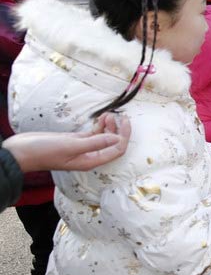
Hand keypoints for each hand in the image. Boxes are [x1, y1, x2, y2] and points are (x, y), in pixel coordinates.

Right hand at [3, 113, 130, 172]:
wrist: (22, 152)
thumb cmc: (43, 152)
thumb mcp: (71, 145)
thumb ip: (94, 142)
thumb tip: (116, 138)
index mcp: (91, 160)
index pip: (116, 150)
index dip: (124, 136)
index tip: (125, 121)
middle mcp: (90, 156)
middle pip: (113, 143)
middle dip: (119, 130)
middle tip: (120, 115)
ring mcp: (83, 148)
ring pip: (104, 137)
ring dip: (109, 126)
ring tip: (109, 114)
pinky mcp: (76, 140)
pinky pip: (94, 133)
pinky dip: (100, 125)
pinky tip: (102, 117)